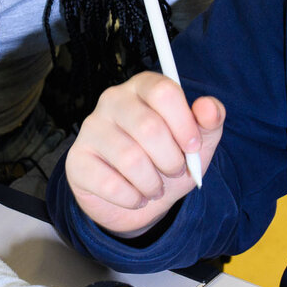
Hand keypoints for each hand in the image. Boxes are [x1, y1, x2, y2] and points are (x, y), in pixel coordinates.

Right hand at [64, 72, 225, 232]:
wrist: (135, 198)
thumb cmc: (165, 161)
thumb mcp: (195, 144)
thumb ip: (209, 123)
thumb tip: (210, 108)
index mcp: (143, 87)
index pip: (164, 91)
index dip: (184, 123)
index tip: (192, 146)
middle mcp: (113, 100)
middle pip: (149, 127)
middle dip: (171, 160)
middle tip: (174, 171)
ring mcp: (91, 128)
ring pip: (131, 159)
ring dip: (152, 184)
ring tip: (155, 188)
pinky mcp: (77, 160)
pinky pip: (110, 184)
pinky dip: (132, 199)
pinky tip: (135, 197)